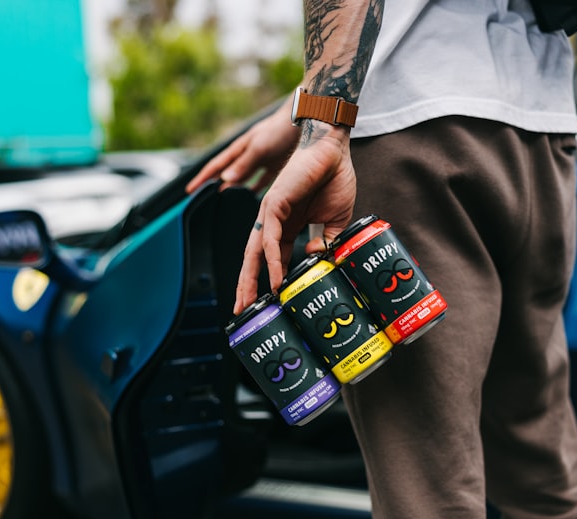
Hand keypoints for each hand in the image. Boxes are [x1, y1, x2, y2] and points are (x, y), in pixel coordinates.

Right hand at [186, 101, 298, 193]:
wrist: (306, 120)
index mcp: (240, 148)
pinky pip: (262, 180)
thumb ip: (243, 164)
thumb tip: (225, 180)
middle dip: (213, 184)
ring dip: (233, 187)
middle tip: (202, 198)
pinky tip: (254, 196)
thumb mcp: (260, 148)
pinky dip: (256, 189)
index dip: (202, 179)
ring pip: (242, 177)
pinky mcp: (276, 164)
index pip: (215, 166)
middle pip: (226, 173)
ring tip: (223, 199)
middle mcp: (248, 153)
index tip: (189, 191)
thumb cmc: (281, 130)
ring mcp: (262, 159)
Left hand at [234, 122, 355, 313]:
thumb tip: (315, 260)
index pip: (273, 259)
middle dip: (247, 285)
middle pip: (255, 259)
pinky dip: (271, 260)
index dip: (270, 280)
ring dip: (250, 279)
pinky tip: (275, 279)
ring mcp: (271, 212)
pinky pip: (270, 239)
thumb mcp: (334, 221)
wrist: (334, 149)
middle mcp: (274, 221)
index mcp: (288, 226)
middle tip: (242, 311)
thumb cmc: (334, 178)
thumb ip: (325, 242)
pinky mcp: (274, 203)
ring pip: (255, 252)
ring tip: (249, 302)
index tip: (271, 303)